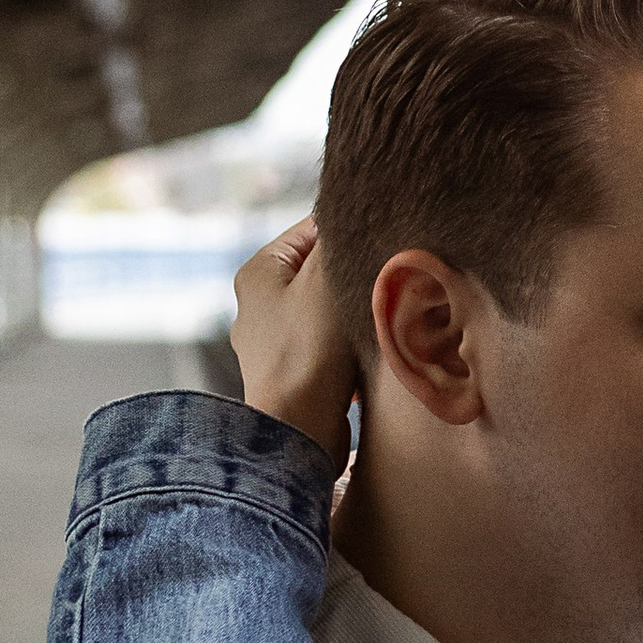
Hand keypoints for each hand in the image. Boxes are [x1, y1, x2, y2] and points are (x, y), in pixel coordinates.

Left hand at [232, 218, 360, 472]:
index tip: (382, 246)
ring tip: (375, 321)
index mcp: (257, 272)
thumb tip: (356, 212)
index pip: (313, 229)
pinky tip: (367, 353)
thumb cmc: (309, 351)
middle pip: (321, 272)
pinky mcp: (293, 376)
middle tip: (385, 283)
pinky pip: (329, 346)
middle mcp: (257, 306)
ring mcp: (273, 344)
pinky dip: (349, 347)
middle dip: (354, 277)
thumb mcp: (327, 278)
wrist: (298, 430)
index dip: (351, 234)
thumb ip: (340, 239)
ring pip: (328, 310)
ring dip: (355, 314)